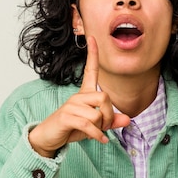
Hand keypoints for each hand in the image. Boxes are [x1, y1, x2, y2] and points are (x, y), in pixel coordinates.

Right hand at [28, 36, 129, 156]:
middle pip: (104, 97)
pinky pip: (88, 124)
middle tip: (104, 126)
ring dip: (101, 127)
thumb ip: (111, 121)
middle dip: (109, 114)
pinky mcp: (66, 117)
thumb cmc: (71, 128)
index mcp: (84, 94)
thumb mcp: (95, 126)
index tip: (93, 37)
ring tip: (95, 133)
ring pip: (97, 113)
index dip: (92, 54)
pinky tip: (100, 140)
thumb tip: (128, 119)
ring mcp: (71, 106)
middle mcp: (78, 96)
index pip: (90, 70)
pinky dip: (97, 134)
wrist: (49, 138)